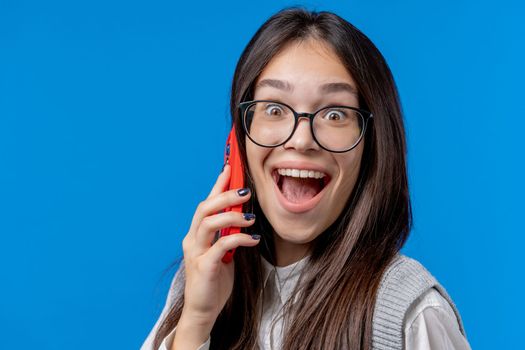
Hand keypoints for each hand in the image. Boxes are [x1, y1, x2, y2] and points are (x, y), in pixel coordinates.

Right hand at [178, 164, 259, 332]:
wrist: (203, 310)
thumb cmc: (214, 280)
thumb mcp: (223, 252)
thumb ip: (227, 234)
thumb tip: (243, 216)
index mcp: (196, 234)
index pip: (206, 203)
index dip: (217, 185)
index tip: (229, 168)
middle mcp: (192, 240)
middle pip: (205, 208)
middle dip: (225, 195)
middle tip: (245, 191)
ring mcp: (196, 252)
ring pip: (209, 222)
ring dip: (232, 216)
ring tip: (251, 217)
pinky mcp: (204, 266)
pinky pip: (222, 245)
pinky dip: (239, 239)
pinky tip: (253, 239)